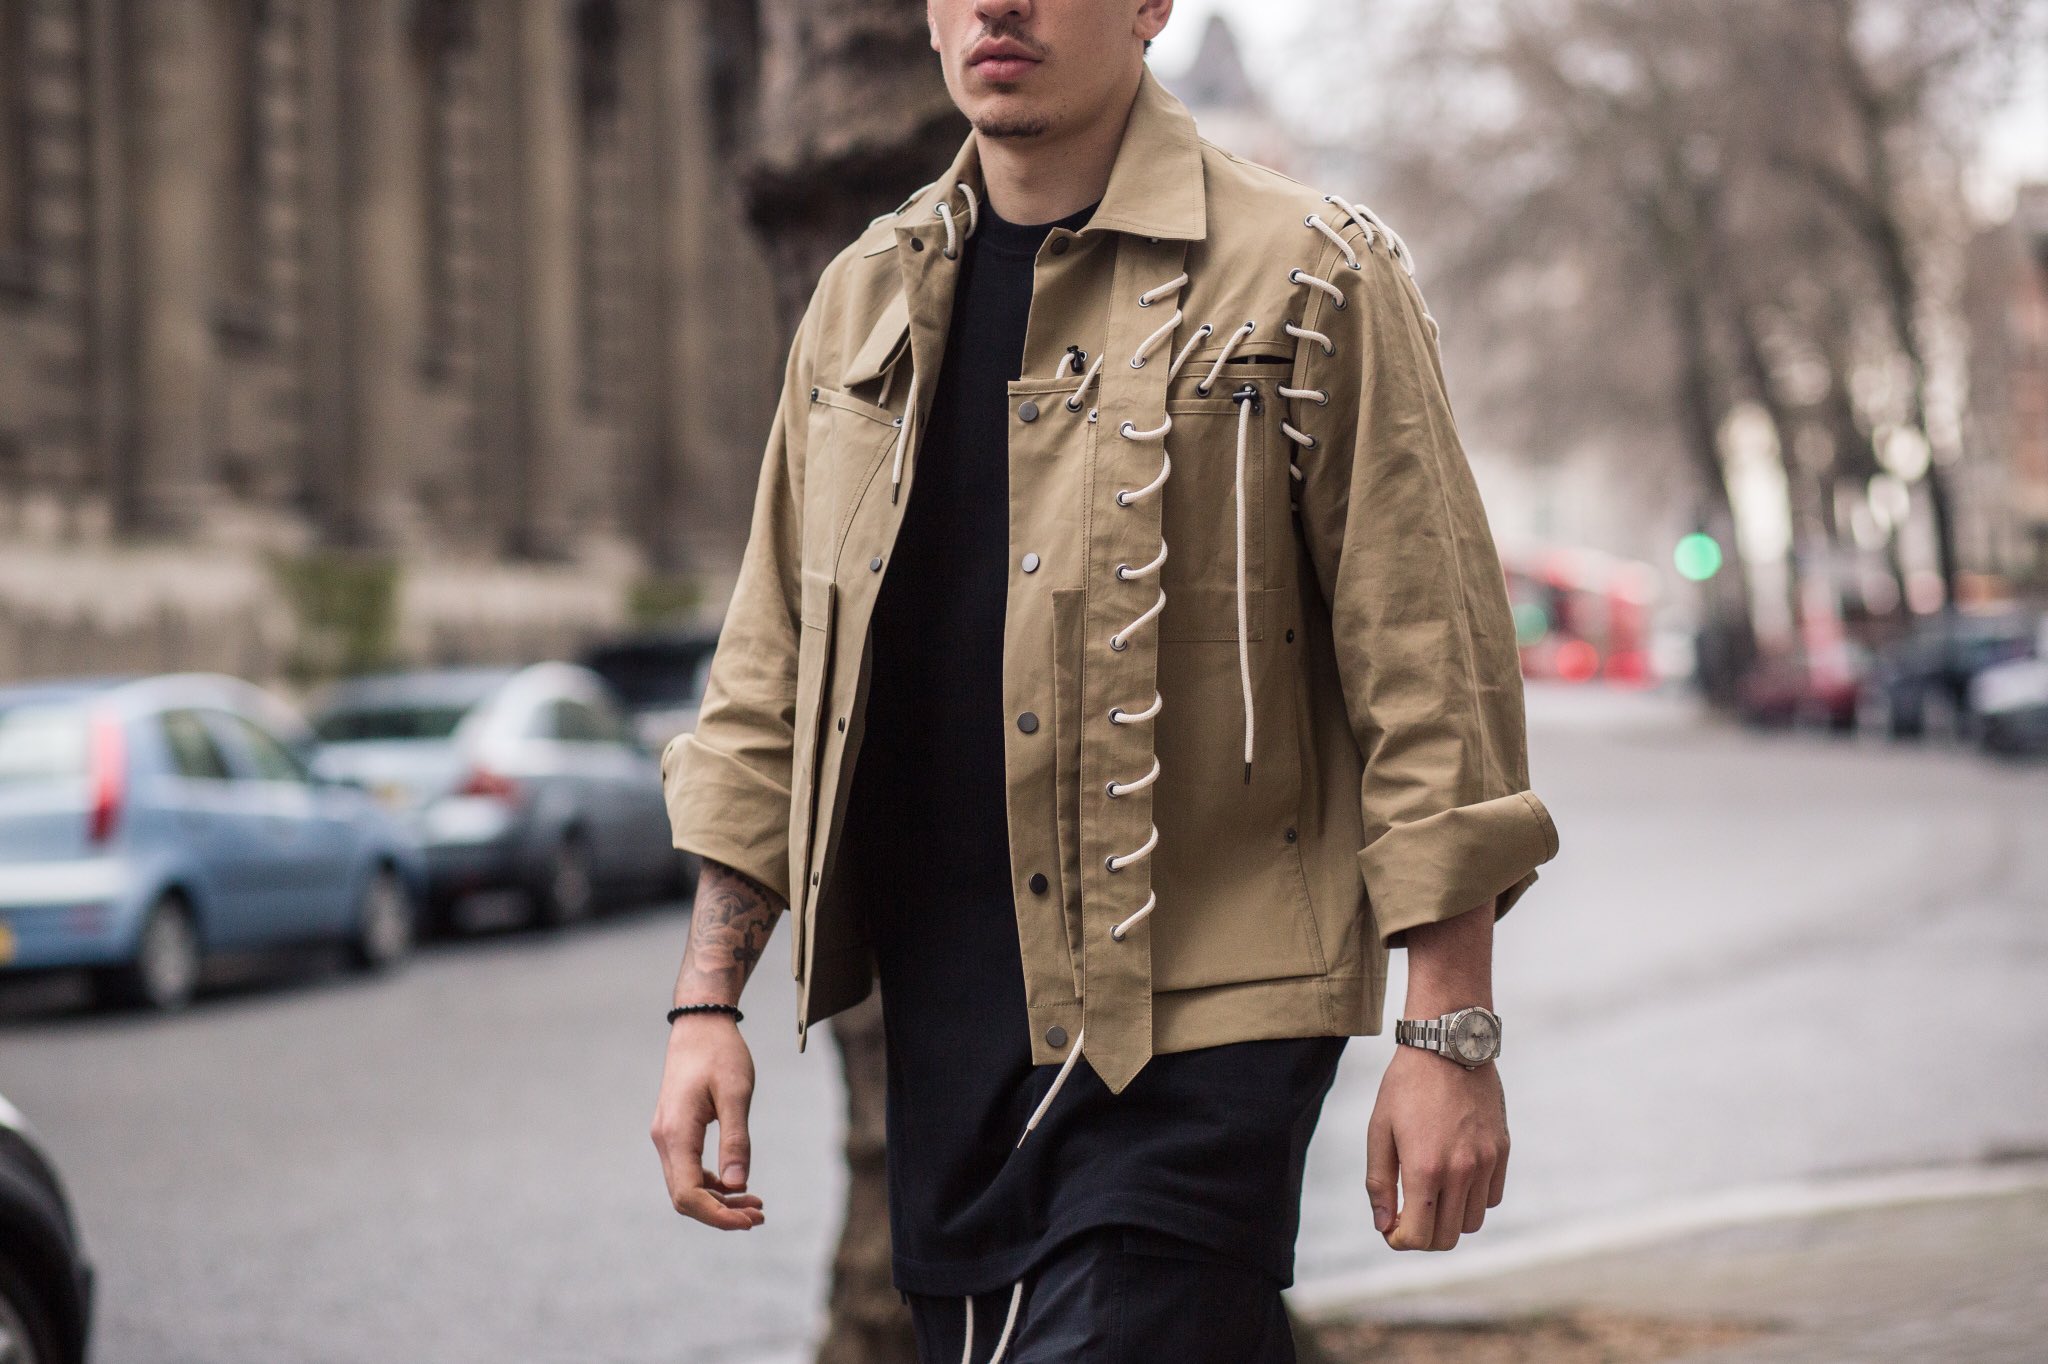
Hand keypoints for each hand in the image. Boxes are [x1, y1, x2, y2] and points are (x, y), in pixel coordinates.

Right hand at [651, 1013, 764, 1229]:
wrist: (700, 1025)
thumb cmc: (720, 1054)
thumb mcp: (736, 1094)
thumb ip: (736, 1140)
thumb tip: (737, 1185)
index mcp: (676, 1133)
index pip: (688, 1194)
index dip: (718, 1215)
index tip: (751, 1220)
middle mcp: (665, 1139)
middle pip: (684, 1197)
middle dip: (720, 1213)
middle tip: (759, 1216)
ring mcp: (667, 1136)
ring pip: (685, 1186)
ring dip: (718, 1200)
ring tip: (755, 1205)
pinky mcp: (675, 1131)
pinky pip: (688, 1170)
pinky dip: (712, 1184)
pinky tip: (737, 1185)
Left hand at [1364, 1044, 1507, 1250]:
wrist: (1447, 1046)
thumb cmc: (1405, 1087)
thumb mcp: (1379, 1131)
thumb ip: (1379, 1184)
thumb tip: (1384, 1226)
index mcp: (1424, 1167)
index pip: (1418, 1235)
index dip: (1400, 1241)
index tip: (1391, 1229)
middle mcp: (1461, 1170)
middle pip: (1447, 1237)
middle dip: (1424, 1237)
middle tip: (1408, 1218)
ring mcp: (1486, 1162)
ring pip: (1472, 1222)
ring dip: (1449, 1219)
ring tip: (1431, 1197)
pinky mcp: (1502, 1151)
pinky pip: (1491, 1198)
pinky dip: (1472, 1200)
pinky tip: (1454, 1179)